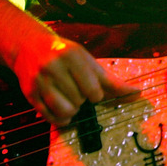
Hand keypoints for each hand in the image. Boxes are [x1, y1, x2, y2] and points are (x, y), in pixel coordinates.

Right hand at [12, 34, 137, 126]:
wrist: (29, 46)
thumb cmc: (65, 55)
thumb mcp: (87, 61)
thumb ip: (110, 80)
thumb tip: (137, 93)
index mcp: (72, 55)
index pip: (93, 88)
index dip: (96, 95)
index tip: (92, 91)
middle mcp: (54, 66)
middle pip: (79, 100)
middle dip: (82, 100)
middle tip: (77, 92)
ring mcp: (40, 80)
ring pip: (65, 110)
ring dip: (72, 111)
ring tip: (71, 101)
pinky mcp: (29, 93)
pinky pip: (50, 117)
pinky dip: (60, 119)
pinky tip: (62, 112)